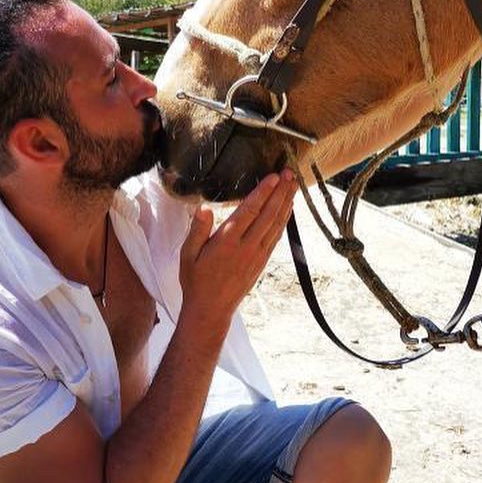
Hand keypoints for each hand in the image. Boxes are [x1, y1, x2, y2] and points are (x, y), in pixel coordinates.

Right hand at [178, 168, 296, 330]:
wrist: (212, 309)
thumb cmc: (196, 280)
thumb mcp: (188, 255)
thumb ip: (197, 230)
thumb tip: (204, 208)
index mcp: (227, 242)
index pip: (249, 211)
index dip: (263, 193)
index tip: (274, 177)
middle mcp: (246, 246)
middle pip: (268, 214)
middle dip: (281, 192)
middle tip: (290, 173)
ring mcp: (257, 254)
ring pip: (276, 224)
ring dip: (286, 203)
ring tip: (294, 185)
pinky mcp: (262, 261)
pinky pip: (277, 236)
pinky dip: (284, 220)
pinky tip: (288, 208)